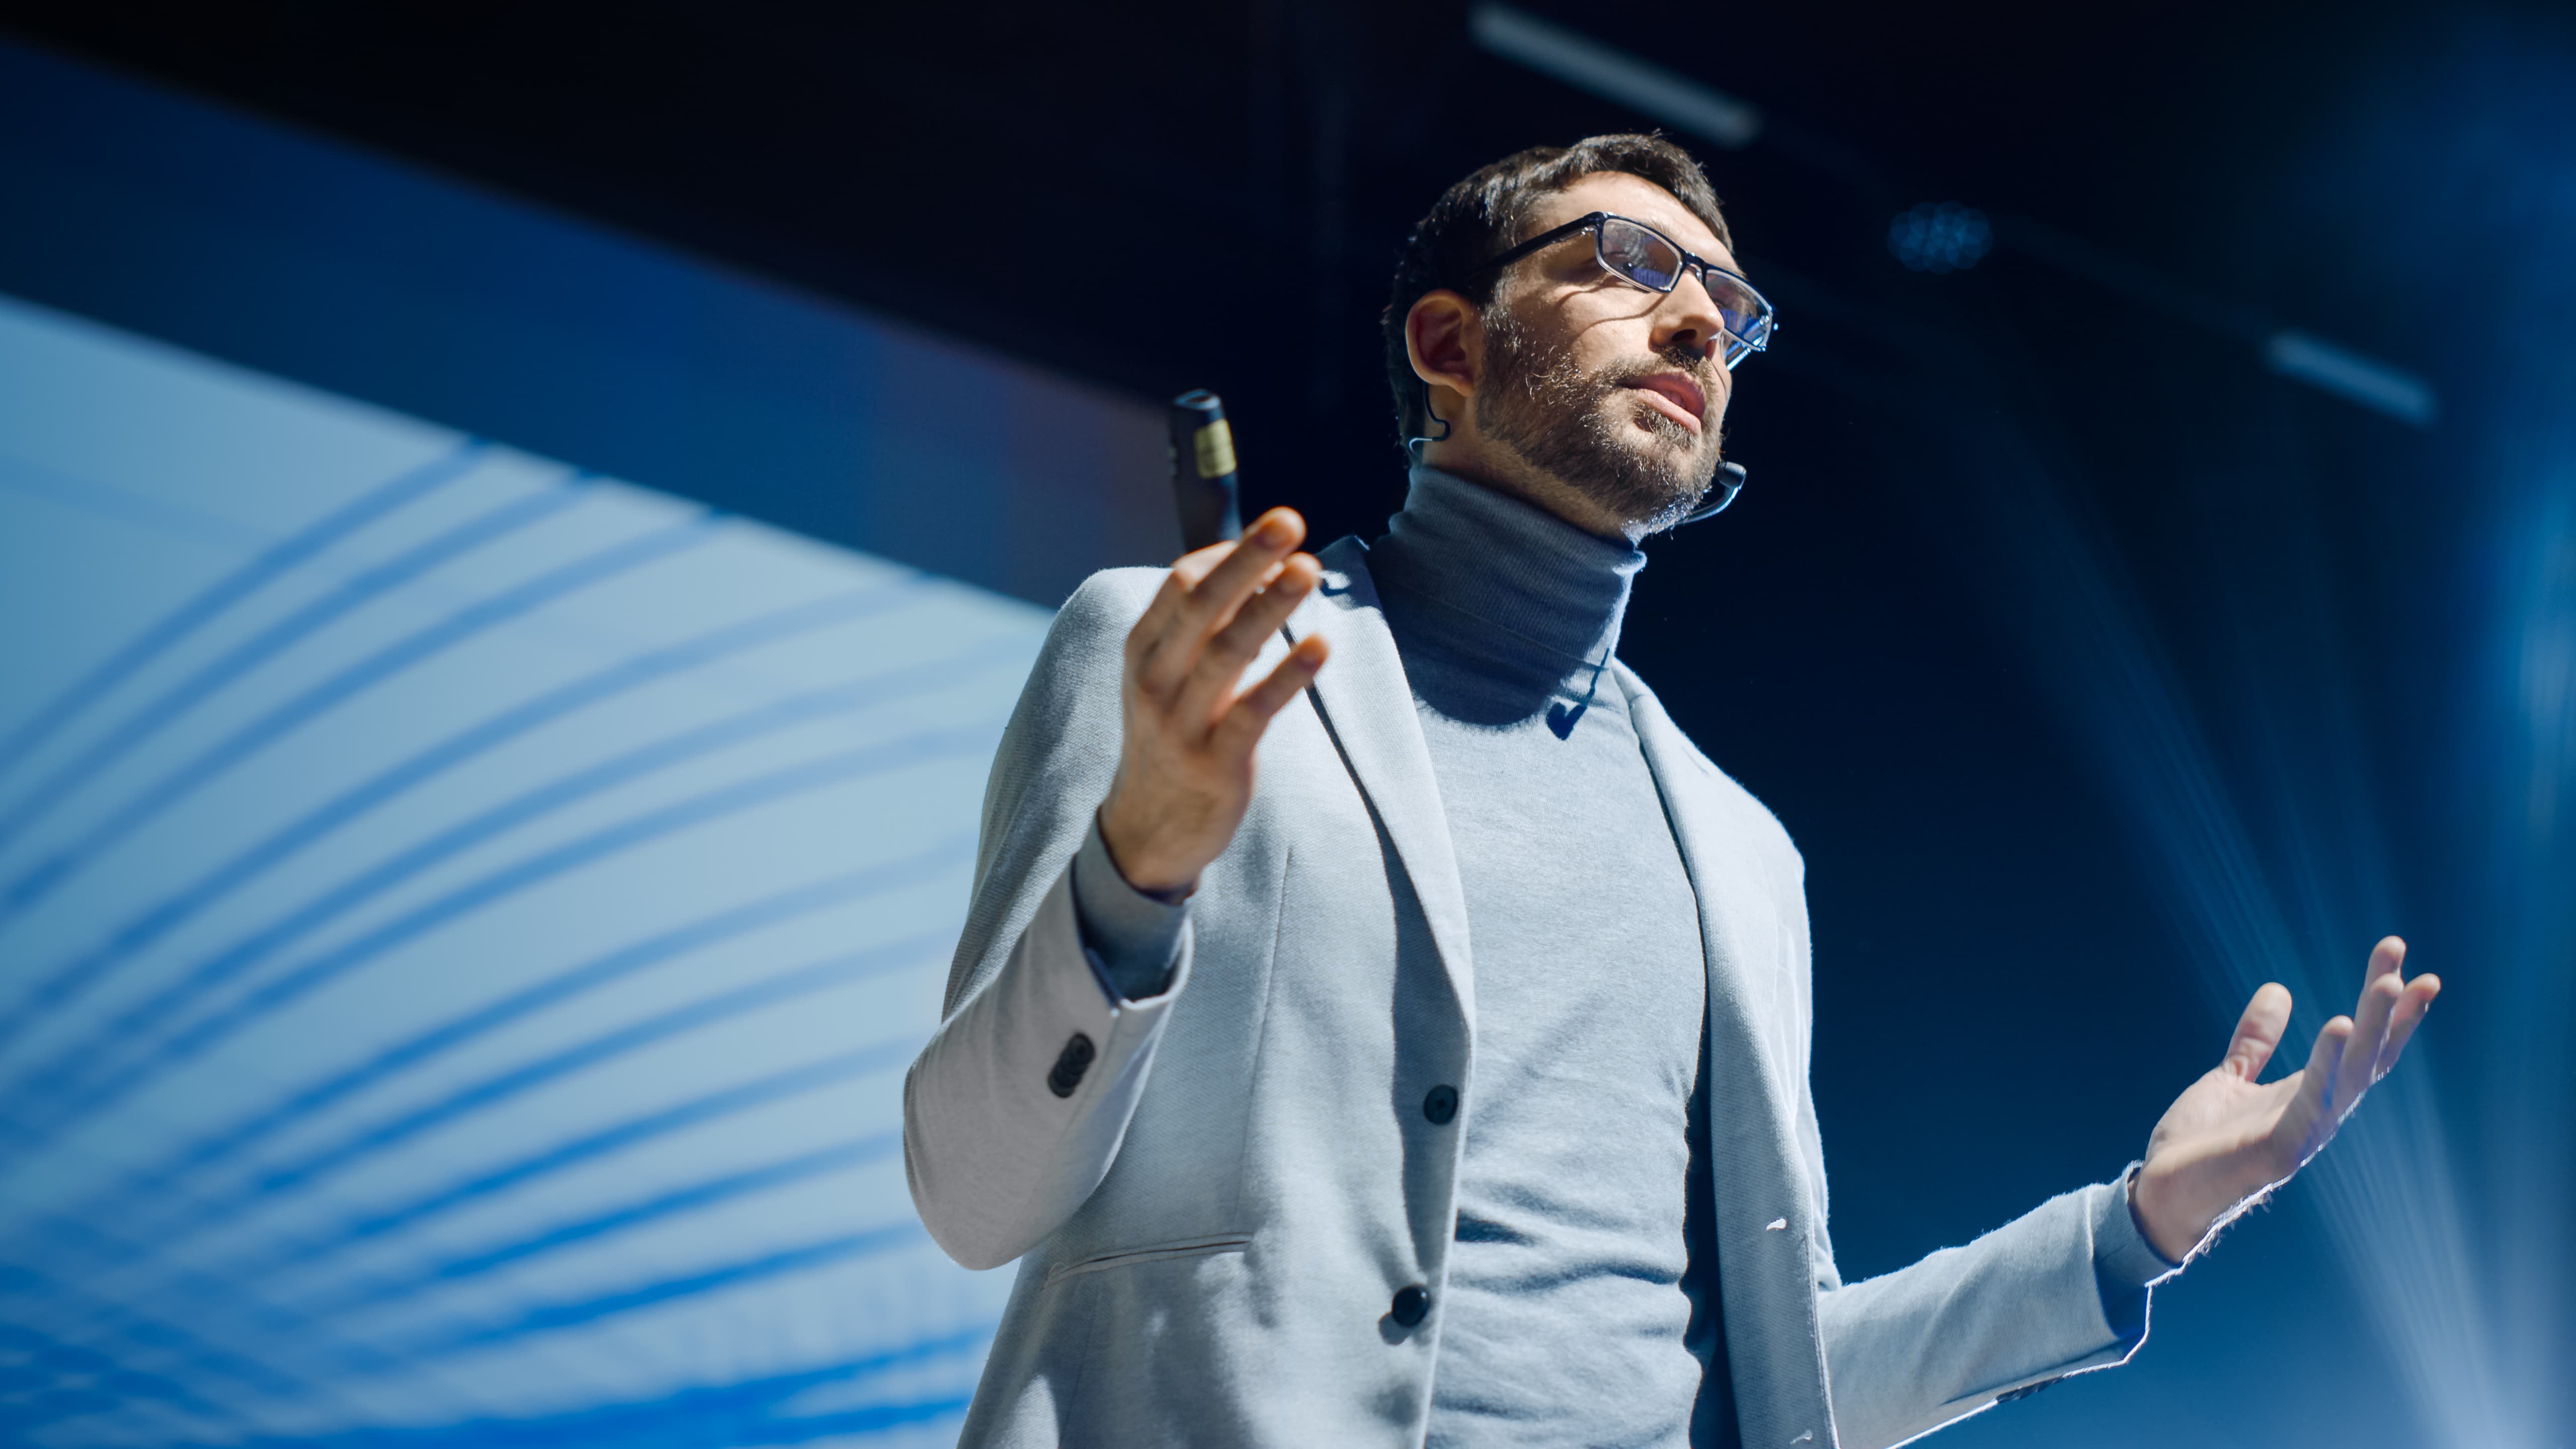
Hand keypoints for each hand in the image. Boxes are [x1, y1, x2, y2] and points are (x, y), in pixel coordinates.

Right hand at [1096, 508, 1330, 895]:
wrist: (1147, 830)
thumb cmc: (1171, 737)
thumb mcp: (1167, 677)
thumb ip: (1202, 627)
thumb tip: (1260, 565)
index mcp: (1143, 649)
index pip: (1180, 583)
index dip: (1229, 552)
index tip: (1275, 536)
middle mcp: (1155, 679)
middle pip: (1200, 604)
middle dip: (1245, 558)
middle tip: (1289, 519)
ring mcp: (1181, 722)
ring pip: (1225, 651)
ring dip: (1268, 606)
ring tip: (1308, 568)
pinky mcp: (1215, 761)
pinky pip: (1254, 711)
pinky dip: (1287, 676)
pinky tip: (1319, 646)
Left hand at [2131, 937, 2439, 1262]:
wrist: (2163, 1194)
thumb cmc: (2201, 1144)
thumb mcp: (2229, 1079)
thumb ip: (2255, 1042)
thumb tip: (2278, 991)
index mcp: (2308, 1095)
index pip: (2360, 1045)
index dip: (2383, 1006)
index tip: (2397, 957)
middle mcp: (2318, 1113)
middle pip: (2368, 1055)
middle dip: (2390, 1010)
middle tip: (2407, 960)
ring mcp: (2304, 1133)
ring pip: (2352, 1075)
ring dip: (2373, 1029)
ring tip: (2387, 983)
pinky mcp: (2280, 1149)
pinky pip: (2312, 1101)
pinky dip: (2329, 1066)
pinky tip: (2341, 1027)